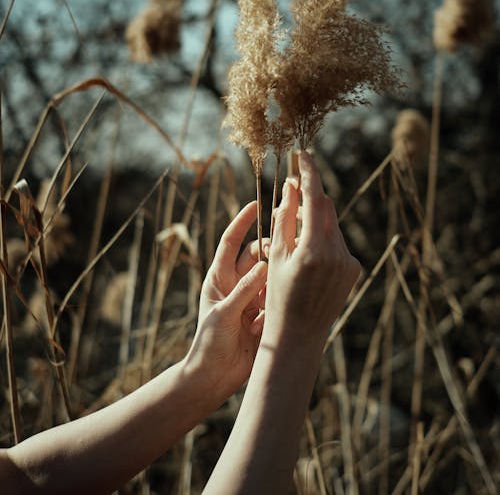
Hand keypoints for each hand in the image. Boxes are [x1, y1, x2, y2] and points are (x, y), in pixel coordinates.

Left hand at [185, 202, 267, 402]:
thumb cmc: (209, 344)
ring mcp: (252, 298)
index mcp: (219, 278)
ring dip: (277, 277)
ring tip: (281, 284)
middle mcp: (237, 283)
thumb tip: (266, 265)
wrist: (214, 377)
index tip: (256, 204)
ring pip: (272, 275)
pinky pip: (279, 298)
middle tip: (283, 250)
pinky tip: (279, 312)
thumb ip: (244, 290)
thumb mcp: (223, 314)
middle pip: (257, 254)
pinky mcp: (265, 314)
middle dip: (270, 249)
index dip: (242, 221)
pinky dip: (281, 300)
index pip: (230, 242)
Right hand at [263, 151, 360, 348]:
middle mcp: (337, 253)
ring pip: (331, 224)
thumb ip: (285, 217)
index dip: (308, 172)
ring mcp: (348, 261)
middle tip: (290, 187)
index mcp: (313, 249)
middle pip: (325, 207)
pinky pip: (337, 241)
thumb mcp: (275, 254)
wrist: (298, 335)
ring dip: (314, 216)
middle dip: (309, 194)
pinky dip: (322, 236)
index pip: (314, 197)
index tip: (303, 154)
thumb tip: (292, 185)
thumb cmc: (277, 294)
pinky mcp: (353, 268)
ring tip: (293, 222)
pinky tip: (307, 250)